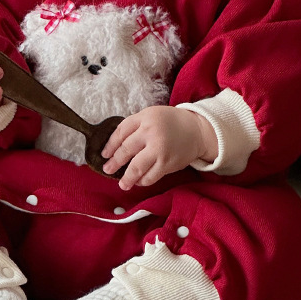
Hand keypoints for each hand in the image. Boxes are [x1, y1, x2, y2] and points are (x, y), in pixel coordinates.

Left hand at [100, 106, 217, 190]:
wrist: (196, 130)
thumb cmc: (170, 122)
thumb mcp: (150, 115)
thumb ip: (134, 126)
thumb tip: (115, 145)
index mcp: (144, 118)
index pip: (121, 132)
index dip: (110, 145)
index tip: (104, 154)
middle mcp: (151, 133)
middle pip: (126, 150)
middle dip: (115, 162)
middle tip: (108, 169)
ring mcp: (159, 150)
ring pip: (137, 167)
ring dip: (127, 178)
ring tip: (122, 184)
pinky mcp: (167, 163)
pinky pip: (150, 176)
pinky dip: (142, 181)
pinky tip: (138, 182)